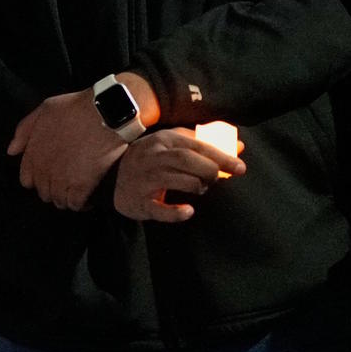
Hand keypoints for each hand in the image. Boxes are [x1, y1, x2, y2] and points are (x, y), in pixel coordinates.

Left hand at [8, 89, 127, 210]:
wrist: (106, 113)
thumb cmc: (77, 107)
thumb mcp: (45, 109)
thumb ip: (25, 129)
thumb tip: (12, 151)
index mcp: (34, 153)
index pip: (27, 180)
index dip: (39, 178)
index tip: (52, 173)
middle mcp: (44, 169)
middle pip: (44, 192)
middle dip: (54, 188)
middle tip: (69, 182)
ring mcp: (61, 180)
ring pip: (59, 201)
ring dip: (68, 198)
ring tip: (79, 190)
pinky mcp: (81, 187)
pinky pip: (75, 204)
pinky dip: (81, 204)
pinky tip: (89, 197)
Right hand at [113, 127, 243, 221]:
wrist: (110, 178)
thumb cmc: (150, 160)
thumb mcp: (170, 144)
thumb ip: (202, 143)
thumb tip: (238, 146)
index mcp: (163, 140)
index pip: (197, 145)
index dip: (221, 156)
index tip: (240, 167)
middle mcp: (153, 157)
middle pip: (188, 160)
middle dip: (210, 170)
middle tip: (217, 179)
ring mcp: (145, 180)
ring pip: (178, 180)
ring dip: (197, 186)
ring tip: (201, 189)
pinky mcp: (140, 202)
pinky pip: (160, 209)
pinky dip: (176, 211)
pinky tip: (188, 211)